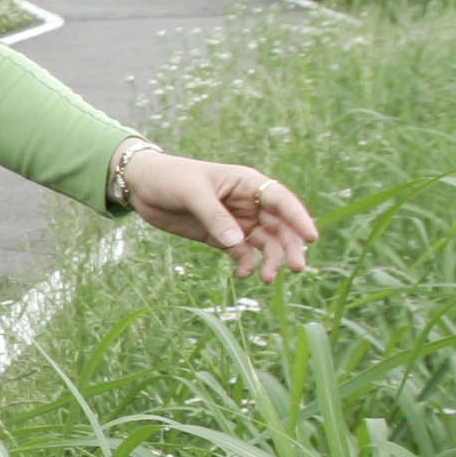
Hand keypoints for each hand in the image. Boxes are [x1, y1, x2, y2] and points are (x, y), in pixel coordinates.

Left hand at [123, 151, 318, 281]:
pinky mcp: (221, 237)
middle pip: (279, 226)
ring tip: (267, 279)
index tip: (312, 238)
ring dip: (270, 260)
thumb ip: (215, 216)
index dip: (299, 218)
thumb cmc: (170, 178)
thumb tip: (237, 242)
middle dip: (290, 247)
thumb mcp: (192, 193)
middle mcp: (248, 202)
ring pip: (264, 243)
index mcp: (246, 182)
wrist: (142, 186)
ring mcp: (236, 221)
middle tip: (296, 269)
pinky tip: (243, 274)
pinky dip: (247, 264)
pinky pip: (243, 253)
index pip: (281, 200)